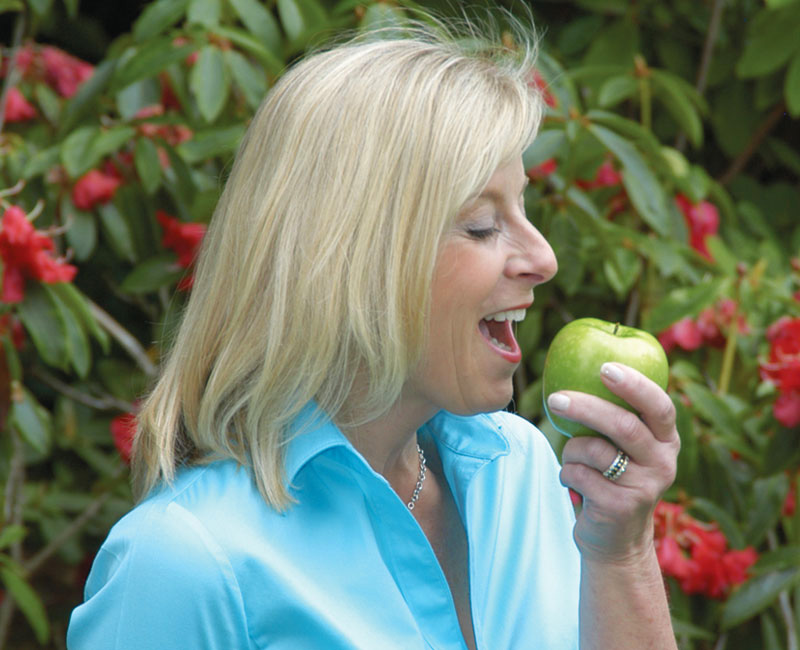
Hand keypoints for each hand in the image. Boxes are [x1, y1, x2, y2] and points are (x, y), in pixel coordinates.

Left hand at [549, 362, 679, 563]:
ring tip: (573, 461)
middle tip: (556, 399)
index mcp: (666, 440)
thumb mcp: (624, 448)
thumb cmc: (612, 478)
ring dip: (571, 451)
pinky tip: (574, 484)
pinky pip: (579, 474)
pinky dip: (566, 473)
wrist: (616, 540)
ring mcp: (644, 487)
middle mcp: (663, 462)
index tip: (605, 367)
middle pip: (623, 425)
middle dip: (585, 407)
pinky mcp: (620, 507)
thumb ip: (614, 417)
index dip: (634, 385)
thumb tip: (575, 371)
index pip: (659, 406)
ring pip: (594, 450)